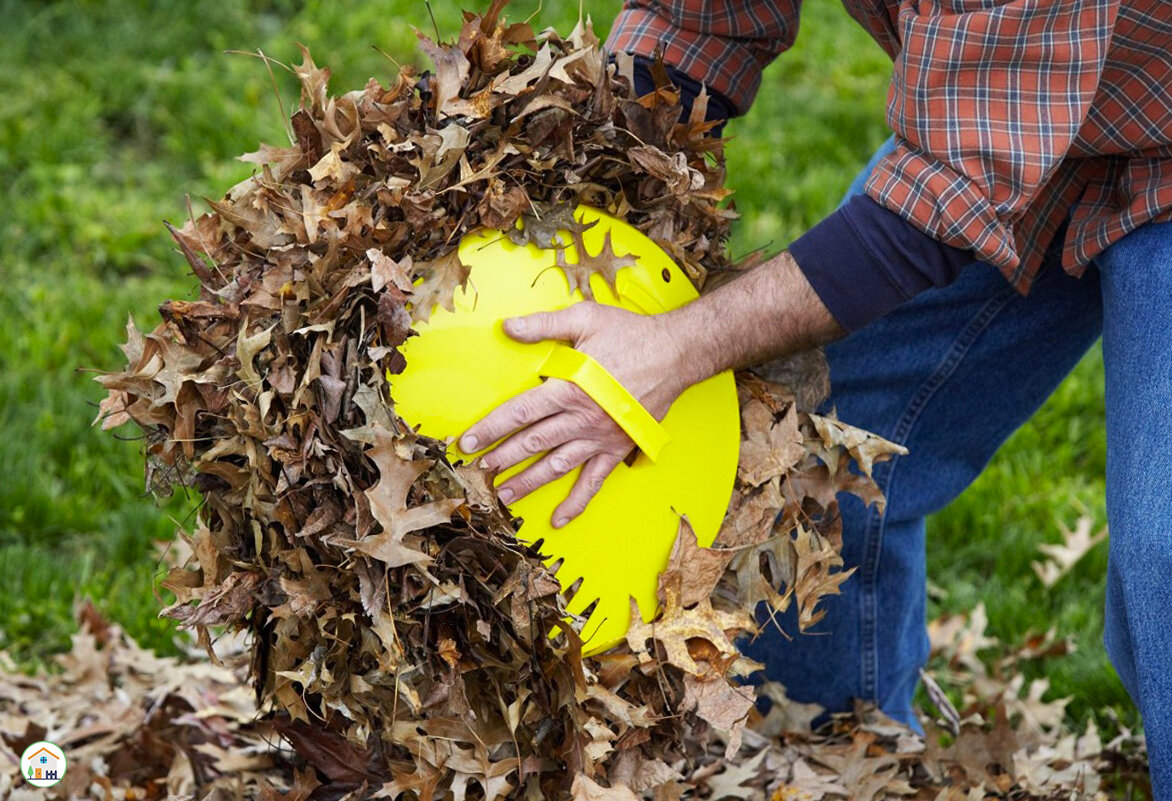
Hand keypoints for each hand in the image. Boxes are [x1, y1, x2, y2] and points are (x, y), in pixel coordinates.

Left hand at [461, 302, 687, 527]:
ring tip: (504, 494)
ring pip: (556, 466)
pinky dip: (576, 503)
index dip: (490, 428)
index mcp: (569, 387)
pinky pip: (593, 482)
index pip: (519, 412)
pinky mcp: (617, 449)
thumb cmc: (631, 334)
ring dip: (528, 482)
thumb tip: (508, 326)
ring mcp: (599, 437)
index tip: (467, 442)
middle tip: (477, 470)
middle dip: (501, 458)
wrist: (676, 353)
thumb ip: (544, 325)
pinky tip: (559, 519)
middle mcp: (581, 418)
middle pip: (532, 443)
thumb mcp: (586, 318)